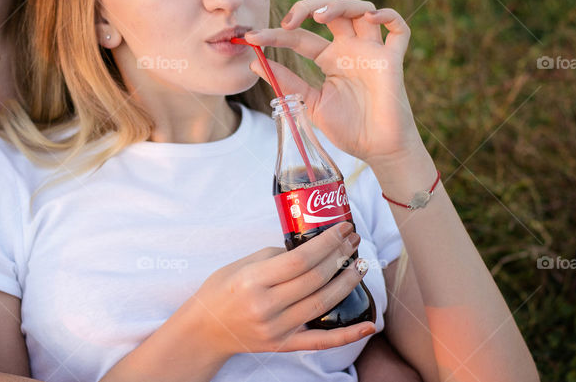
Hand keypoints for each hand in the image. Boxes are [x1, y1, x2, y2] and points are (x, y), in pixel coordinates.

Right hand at [183, 222, 374, 356]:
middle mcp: (267, 306)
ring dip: (347, 283)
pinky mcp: (284, 345)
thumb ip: (275, 257)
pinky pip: (321, 341)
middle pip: (315, 279)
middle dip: (340, 257)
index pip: (301, 260)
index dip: (327, 244)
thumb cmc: (221, 290)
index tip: (342, 229)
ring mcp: (277, 329)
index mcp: (254, 281)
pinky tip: (370, 324)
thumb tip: (309, 249)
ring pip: (323, 304)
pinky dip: (348, 334)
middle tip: (353, 241)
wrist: (205, 329)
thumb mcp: (242, 264)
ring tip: (360, 265)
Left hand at [244, 0, 424, 168]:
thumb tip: (253, 63)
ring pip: (362, 9)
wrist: (377, 150)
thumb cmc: (347, 128)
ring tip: (320, 17)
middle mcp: (349, 49)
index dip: (276, 34)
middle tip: (288, 21)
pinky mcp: (393, 60)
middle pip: (332, 10)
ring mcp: (372, 52)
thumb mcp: (309, 103)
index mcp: (329, 58)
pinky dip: (388, 16)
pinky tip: (370, 18)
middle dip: (309, 5)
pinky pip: (399, 29)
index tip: (253, 38)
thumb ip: (287, 82)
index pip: (300, 36)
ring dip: (341, 5)